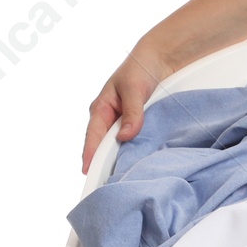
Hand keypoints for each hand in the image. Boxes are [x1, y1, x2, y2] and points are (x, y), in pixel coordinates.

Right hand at [81, 43, 173, 174]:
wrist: (158, 60)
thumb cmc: (140, 69)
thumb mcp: (135, 90)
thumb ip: (132, 113)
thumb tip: (125, 137)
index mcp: (101, 109)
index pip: (93, 136)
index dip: (90, 154)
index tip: (88, 171)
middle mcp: (108, 119)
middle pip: (102, 146)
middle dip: (103, 164)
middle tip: (106, 185)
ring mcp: (121, 124)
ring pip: (116, 147)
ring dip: (118, 161)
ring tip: (120, 182)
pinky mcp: (134, 127)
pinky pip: (131, 144)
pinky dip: (132, 154)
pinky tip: (136, 167)